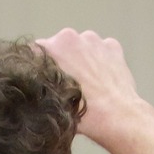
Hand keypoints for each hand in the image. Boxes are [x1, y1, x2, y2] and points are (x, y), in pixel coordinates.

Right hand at [35, 29, 145, 146]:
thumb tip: (38, 81)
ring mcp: (94, 40)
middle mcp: (72, 37)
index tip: (44, 79)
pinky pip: (101, 50)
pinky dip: (100, 61)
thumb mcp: (49, 100)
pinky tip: (102, 80)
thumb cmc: (82, 113)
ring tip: (87, 84)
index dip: (38, 66)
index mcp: (52, 47)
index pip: (37, 51)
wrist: (116, 116)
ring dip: (82, 60)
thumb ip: (41, 82)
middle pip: (60, 47)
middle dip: (62, 61)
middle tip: (67, 84)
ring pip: (81, 47)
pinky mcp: (112, 46)